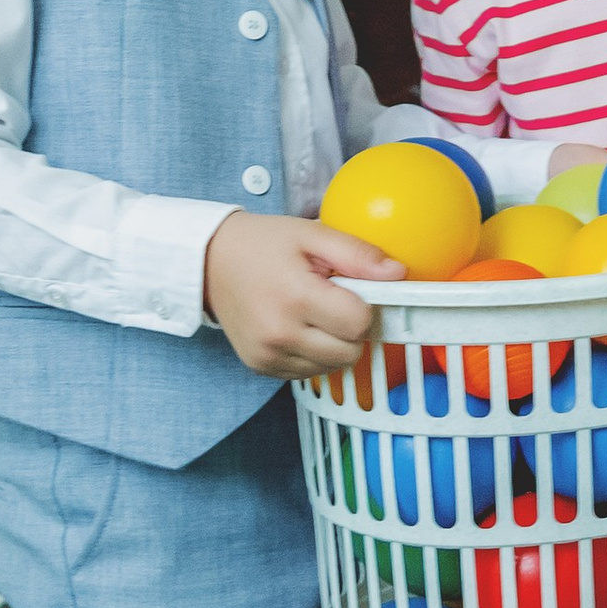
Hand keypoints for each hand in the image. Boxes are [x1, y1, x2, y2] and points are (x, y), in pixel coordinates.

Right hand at [203, 212, 399, 377]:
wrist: (208, 262)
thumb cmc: (261, 244)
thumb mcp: (311, 234)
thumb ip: (357, 254)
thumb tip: (398, 273)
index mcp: (295, 297)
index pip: (359, 323)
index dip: (365, 306)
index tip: (352, 290)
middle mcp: (279, 334)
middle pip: (350, 353)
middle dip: (353, 329)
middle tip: (335, 301)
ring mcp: (268, 355)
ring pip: (332, 367)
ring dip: (335, 344)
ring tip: (314, 312)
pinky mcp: (261, 366)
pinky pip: (308, 373)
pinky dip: (313, 355)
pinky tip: (299, 327)